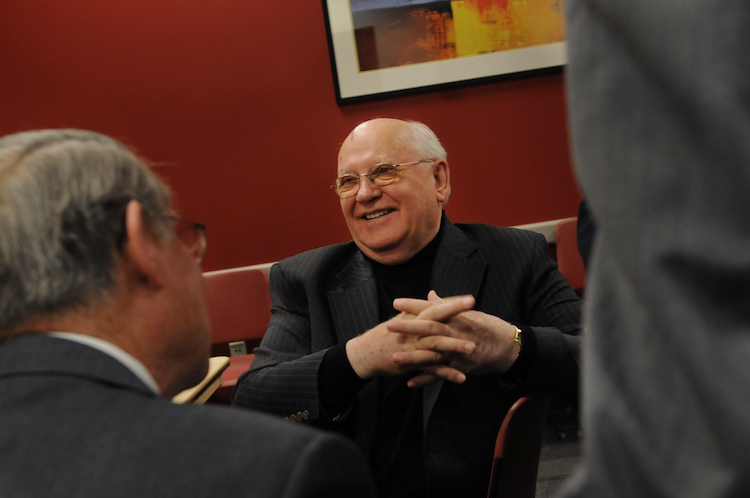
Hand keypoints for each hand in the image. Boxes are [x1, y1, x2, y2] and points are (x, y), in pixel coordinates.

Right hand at [345, 294, 475, 381]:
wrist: (365, 353)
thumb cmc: (385, 335)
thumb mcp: (402, 318)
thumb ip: (418, 308)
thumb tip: (432, 296)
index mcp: (413, 318)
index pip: (434, 307)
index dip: (452, 303)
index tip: (470, 298)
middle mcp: (414, 330)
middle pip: (437, 321)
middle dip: (457, 318)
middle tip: (476, 314)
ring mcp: (413, 347)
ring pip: (437, 345)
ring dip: (456, 347)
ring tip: (474, 348)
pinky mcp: (412, 364)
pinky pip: (432, 369)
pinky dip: (447, 373)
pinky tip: (462, 377)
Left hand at [388, 291, 519, 386]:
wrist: (509, 347)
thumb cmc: (488, 327)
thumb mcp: (468, 313)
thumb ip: (447, 305)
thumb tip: (430, 294)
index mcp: (457, 317)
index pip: (432, 308)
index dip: (414, 305)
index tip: (396, 302)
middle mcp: (456, 333)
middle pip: (430, 329)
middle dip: (409, 328)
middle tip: (390, 326)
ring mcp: (458, 352)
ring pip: (433, 355)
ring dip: (413, 357)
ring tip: (394, 358)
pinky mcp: (461, 368)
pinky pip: (441, 375)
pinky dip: (426, 380)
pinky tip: (410, 383)